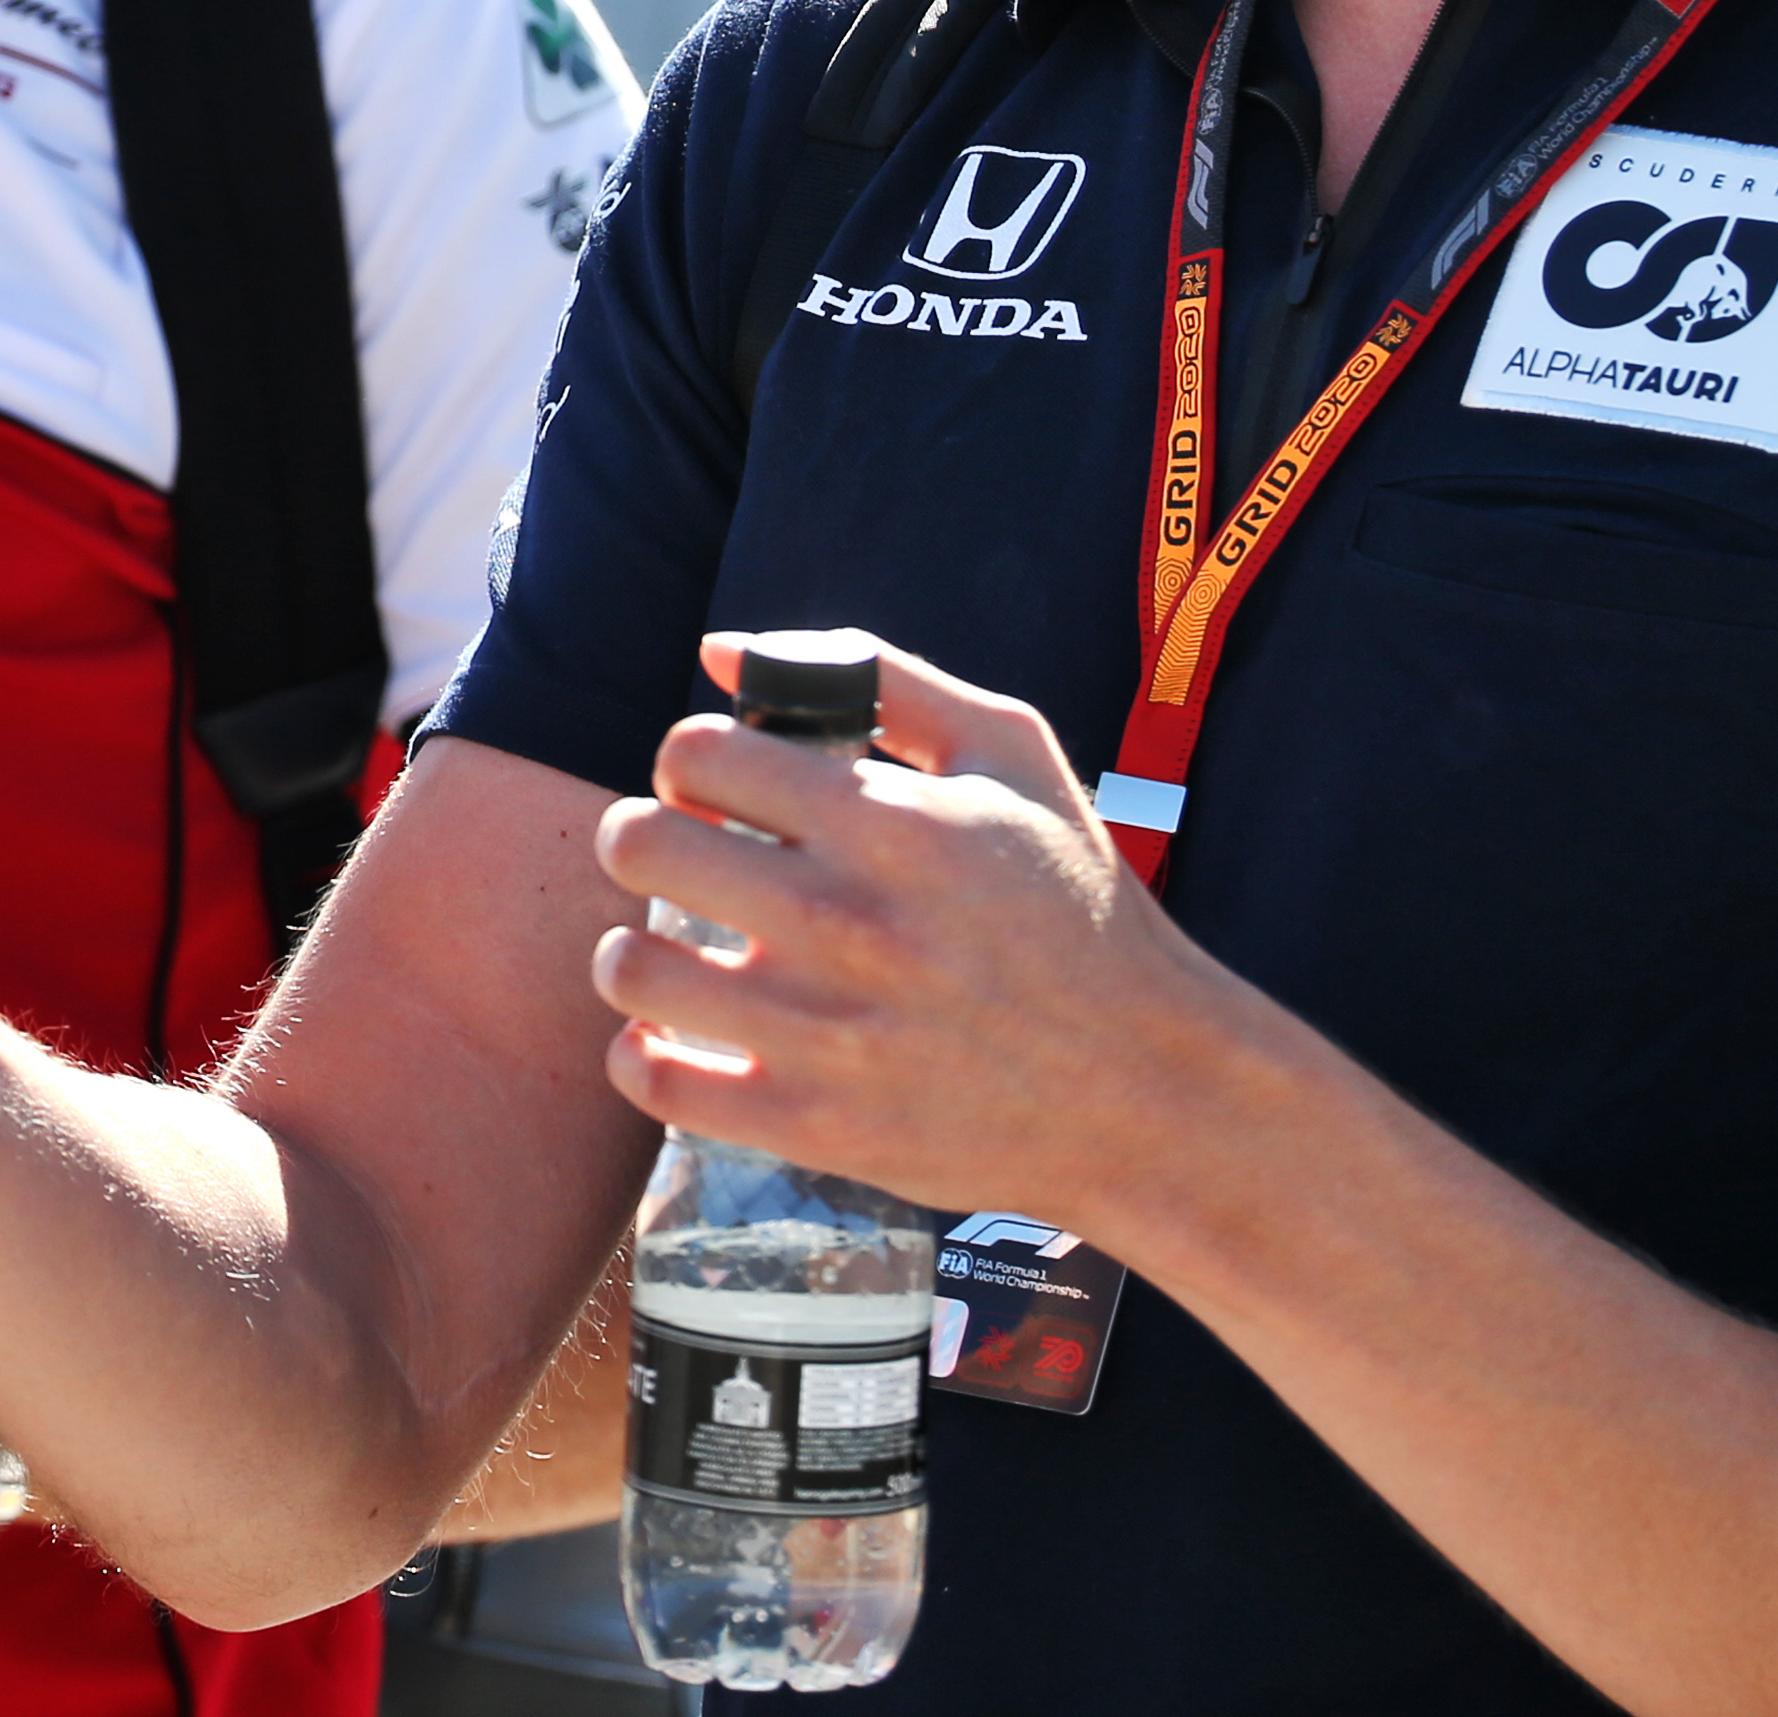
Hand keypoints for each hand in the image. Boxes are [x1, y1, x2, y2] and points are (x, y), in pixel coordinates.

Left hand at [587, 633, 1227, 1229]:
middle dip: (645, 835)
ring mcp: (824, 1033)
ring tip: (679, 949)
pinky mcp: (813, 1126)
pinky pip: (655, 1078)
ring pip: (630, 966)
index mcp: (890, 822)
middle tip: (684, 856)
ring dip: (637, 945)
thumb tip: (724, 651)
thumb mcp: (1014, 757)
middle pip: (641, 843)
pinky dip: (645, 1051)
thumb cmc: (1077, 908)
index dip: (694, 759)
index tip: (721, 790)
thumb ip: (882, 680)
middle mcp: (846, 923)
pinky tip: (684, 1034)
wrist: (1147, 1089)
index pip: (697, 753)